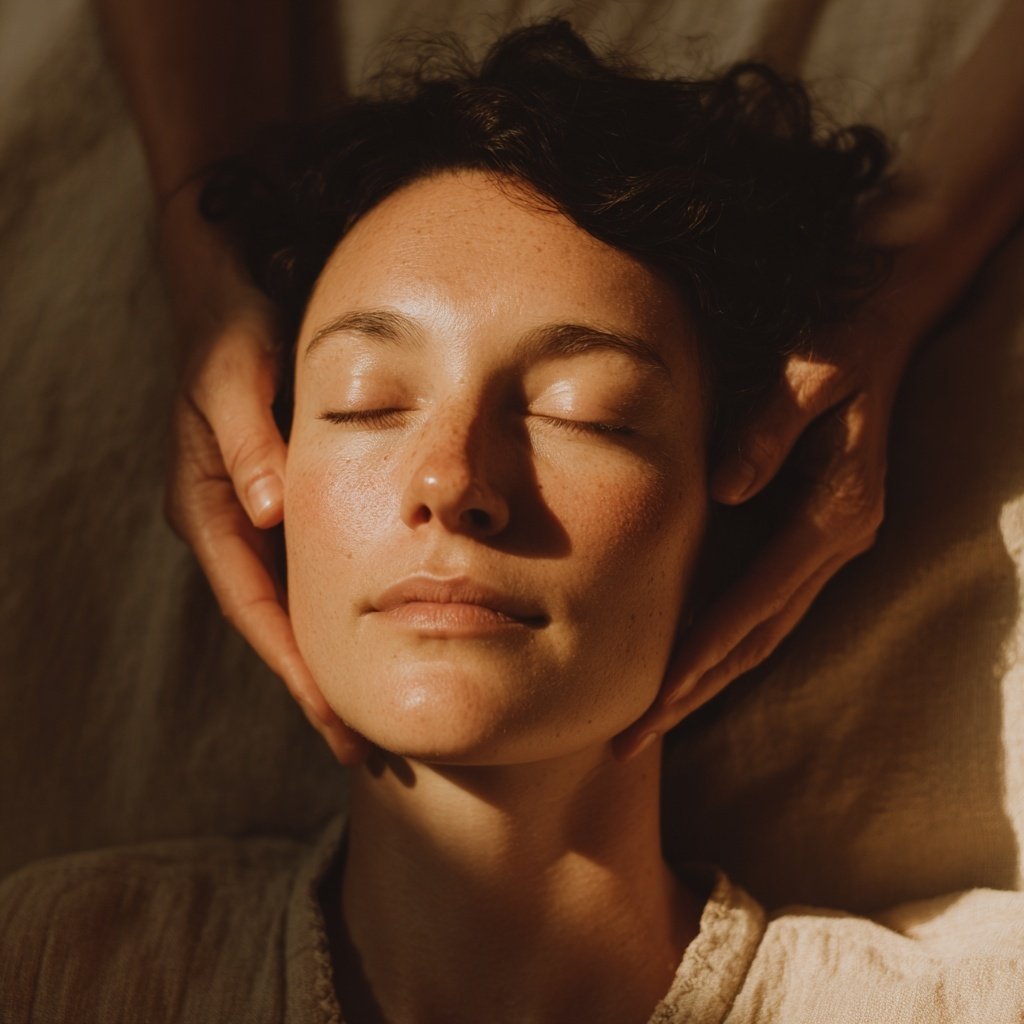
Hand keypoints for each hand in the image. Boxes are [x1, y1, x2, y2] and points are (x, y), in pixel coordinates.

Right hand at [160, 183, 366, 764]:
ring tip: (377, 716)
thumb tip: (269, 509)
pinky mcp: (288, 495)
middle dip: (319, 689)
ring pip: (298, 606)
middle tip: (371, 752)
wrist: (237, 276)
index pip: (259, 609)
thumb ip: (246, 434)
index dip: (299, 670)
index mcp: (215, 503)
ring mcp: (262, 512)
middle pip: (279, 625)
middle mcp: (237, 518)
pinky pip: (316, 571)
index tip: (341, 726)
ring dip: (334, 661)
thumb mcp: (233, 368)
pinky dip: (343, 611)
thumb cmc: (232, 321)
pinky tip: (384, 633)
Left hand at [614, 312, 916, 758]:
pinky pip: (766, 606)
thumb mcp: (810, 371)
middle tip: (633, 739)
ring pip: (764, 633)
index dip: (701, 654)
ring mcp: (829, 543)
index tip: (653, 700)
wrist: (882, 324)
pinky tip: (690, 664)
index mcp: (835, 513)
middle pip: (757, 639)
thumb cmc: (839, 342)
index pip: (755, 604)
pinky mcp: (813, 533)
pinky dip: (726, 642)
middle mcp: (837, 541)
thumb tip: (723, 491)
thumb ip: (769, 428)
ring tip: (652, 721)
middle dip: (695, 691)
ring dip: (708, 679)